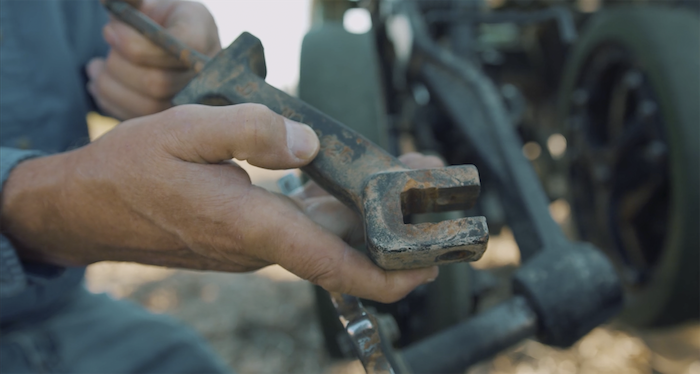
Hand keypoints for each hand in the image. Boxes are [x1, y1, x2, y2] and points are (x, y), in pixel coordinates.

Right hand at [0, 104, 437, 302]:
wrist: (89, 208)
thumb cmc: (131, 169)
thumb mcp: (186, 129)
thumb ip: (251, 131)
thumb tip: (308, 145)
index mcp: (249, 224)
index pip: (329, 262)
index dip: (383, 275)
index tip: (424, 272)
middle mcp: (258, 246)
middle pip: (340, 247)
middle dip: (391, 228)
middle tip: (427, 189)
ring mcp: (252, 246)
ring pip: (323, 237)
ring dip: (366, 215)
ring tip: (399, 178)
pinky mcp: (245, 238)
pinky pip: (300, 229)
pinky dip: (333, 212)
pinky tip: (348, 184)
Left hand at [87, 0, 220, 119]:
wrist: (167, 42)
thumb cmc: (154, 18)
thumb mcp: (144, 3)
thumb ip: (130, 1)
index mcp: (202, 35)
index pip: (173, 50)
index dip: (134, 45)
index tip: (109, 29)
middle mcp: (206, 73)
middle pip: (157, 83)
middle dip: (119, 65)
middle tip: (104, 48)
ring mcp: (193, 101)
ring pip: (146, 106)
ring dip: (110, 85)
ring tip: (96, 67)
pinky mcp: (173, 121)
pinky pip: (139, 120)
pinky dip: (110, 101)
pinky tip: (101, 83)